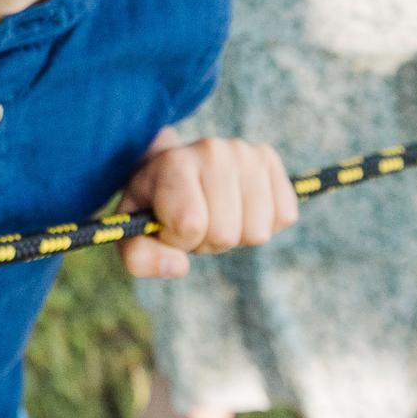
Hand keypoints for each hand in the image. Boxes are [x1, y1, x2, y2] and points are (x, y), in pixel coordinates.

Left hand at [117, 128, 298, 279]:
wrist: (172, 167)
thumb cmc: (153, 205)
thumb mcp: (132, 232)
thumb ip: (140, 258)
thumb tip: (179, 266)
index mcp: (173, 164)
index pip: (191, 224)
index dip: (180, 239)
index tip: (169, 225)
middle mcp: (212, 151)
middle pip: (226, 234)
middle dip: (208, 240)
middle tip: (194, 220)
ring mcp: (245, 152)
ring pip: (258, 231)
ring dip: (236, 234)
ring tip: (214, 212)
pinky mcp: (268, 159)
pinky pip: (284, 216)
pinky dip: (262, 223)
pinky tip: (239, 206)